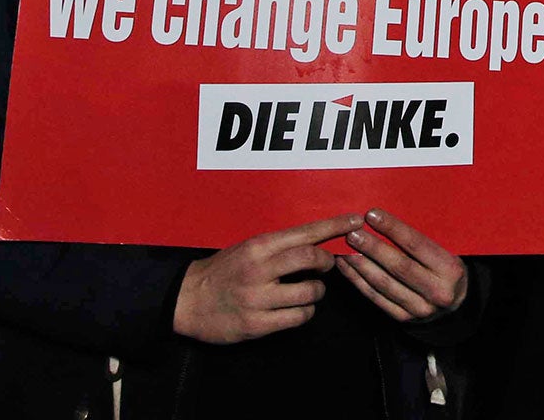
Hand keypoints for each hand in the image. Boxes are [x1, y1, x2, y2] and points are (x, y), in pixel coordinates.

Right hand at [173, 215, 356, 343]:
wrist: (186, 300)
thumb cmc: (223, 270)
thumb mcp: (248, 248)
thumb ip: (280, 245)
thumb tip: (318, 241)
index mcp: (259, 246)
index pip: (306, 232)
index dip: (336, 226)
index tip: (358, 220)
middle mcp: (259, 270)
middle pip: (312, 259)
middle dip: (328, 262)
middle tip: (328, 265)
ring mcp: (257, 298)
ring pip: (310, 292)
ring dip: (318, 291)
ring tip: (311, 290)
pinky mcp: (256, 324)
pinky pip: (297, 317)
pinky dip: (305, 312)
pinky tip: (298, 308)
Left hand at [339, 209, 469, 323]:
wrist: (456, 305)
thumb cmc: (447, 269)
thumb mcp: (447, 252)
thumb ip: (422, 241)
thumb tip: (387, 220)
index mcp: (450, 269)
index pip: (417, 245)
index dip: (393, 229)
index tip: (372, 215)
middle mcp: (436, 291)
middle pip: (398, 266)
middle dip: (372, 248)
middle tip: (352, 233)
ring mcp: (419, 308)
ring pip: (383, 283)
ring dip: (360, 265)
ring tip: (344, 248)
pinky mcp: (403, 318)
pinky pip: (376, 298)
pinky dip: (358, 281)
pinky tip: (347, 267)